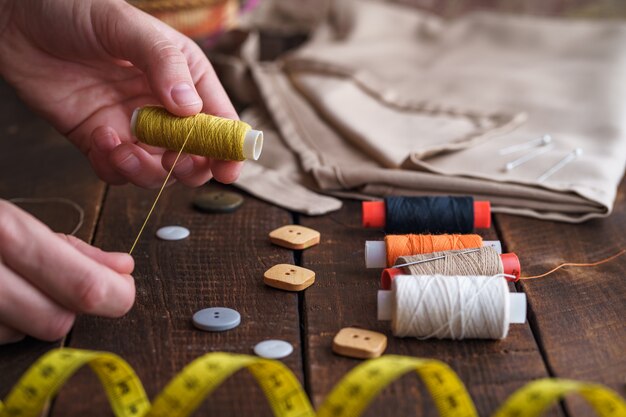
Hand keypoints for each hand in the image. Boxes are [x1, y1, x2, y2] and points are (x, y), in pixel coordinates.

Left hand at [0, 0, 241, 187]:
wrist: (18, 19)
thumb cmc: (77, 9)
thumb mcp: (127, 27)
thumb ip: (163, 63)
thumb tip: (191, 109)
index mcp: (186, 76)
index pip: (219, 119)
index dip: (228, 147)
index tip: (228, 168)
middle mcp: (164, 106)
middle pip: (194, 155)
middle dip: (188, 166)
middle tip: (171, 160)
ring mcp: (134, 126)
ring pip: (156, 171)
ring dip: (143, 169)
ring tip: (120, 144)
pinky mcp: (101, 140)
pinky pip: (117, 171)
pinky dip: (112, 167)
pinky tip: (99, 139)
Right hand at [0, 200, 134, 343]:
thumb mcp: (13, 219)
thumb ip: (71, 248)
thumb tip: (122, 268)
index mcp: (5, 233)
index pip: (84, 286)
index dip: (116, 293)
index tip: (124, 287)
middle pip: (57, 320)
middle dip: (72, 306)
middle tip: (70, 284)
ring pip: (25, 335)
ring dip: (33, 315)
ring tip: (20, 283)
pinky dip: (8, 321)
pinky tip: (1, 296)